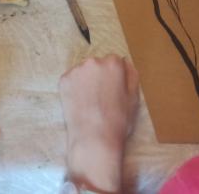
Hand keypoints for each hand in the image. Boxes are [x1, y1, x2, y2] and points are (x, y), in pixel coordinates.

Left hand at [59, 55, 138, 192]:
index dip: (115, 76)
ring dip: (87, 80)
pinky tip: (81, 102)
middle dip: (100, 76)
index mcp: (113, 64)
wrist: (94, 137)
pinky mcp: (64, 80)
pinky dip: (75, 88)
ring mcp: (76, 70)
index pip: (115, 61)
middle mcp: (93, 62)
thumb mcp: (134, 98)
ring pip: (84, 71)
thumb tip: (126, 64)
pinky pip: (72, 80)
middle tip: (102, 97)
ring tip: (91, 101)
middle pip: (98, 64)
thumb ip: (131, 76)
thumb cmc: (118, 120)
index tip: (114, 89)